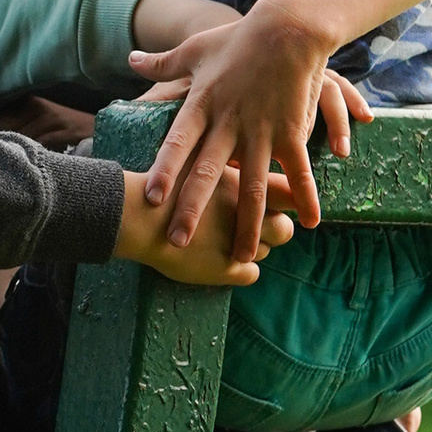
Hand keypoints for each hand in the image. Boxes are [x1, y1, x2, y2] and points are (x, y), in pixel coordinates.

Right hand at [114, 167, 296, 287]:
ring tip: (229, 241)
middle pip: (284, 228)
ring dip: (253, 249)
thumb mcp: (198, 156)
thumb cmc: (164, 182)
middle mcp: (252, 214)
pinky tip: (224, 262)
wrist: (139, 214)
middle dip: (274, 230)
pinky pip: (251, 275)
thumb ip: (224, 160)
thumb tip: (239, 160)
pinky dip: (242, 271)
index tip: (282, 203)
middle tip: (253, 226)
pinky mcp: (228, 270)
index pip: (292, 193)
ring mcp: (241, 243)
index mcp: (249, 183)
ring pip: (265, 251)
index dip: (291, 200)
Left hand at [123, 0, 343, 263]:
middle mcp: (229, 123)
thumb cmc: (239, 39)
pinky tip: (310, 224)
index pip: (177, 143)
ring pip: (253, 186)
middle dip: (193, 210)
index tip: (151, 199)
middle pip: (208, 174)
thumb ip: (162, 63)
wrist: (287, 29)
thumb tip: (131, 58)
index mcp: (202, 105)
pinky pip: (298, 171)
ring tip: (244, 257)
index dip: (165, 171)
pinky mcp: (290, 132)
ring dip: (249, 224)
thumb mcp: (195, 49)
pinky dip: (305, 197)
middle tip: (178, 241)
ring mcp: (261, 131)